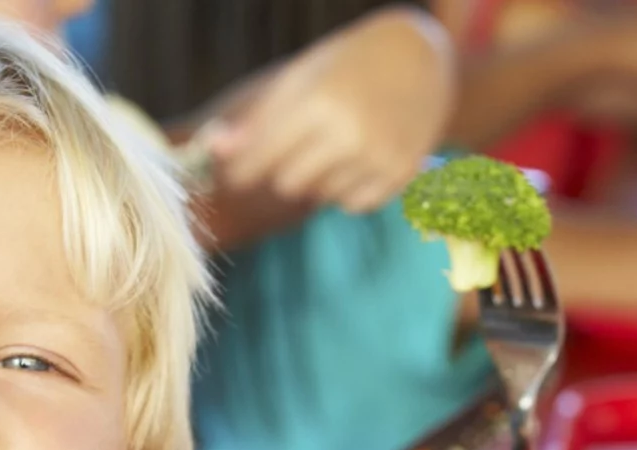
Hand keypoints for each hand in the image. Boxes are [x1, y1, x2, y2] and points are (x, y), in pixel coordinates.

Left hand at [208, 7, 454, 213]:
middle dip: (284, 171)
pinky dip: (348, 188)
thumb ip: (258, 119)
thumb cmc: (346, 65)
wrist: (419, 58)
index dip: (242, 171)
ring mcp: (378, 157)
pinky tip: (357, 158)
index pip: (262, 158)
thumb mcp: (299, 79)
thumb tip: (217, 152)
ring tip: (335, 145)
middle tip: (297, 148)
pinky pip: (353, 204)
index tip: (235, 176)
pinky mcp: (400, 175)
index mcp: (317, 103)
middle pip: (287, 184)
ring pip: (321, 196)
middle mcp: (349, 134)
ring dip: (319, 178)